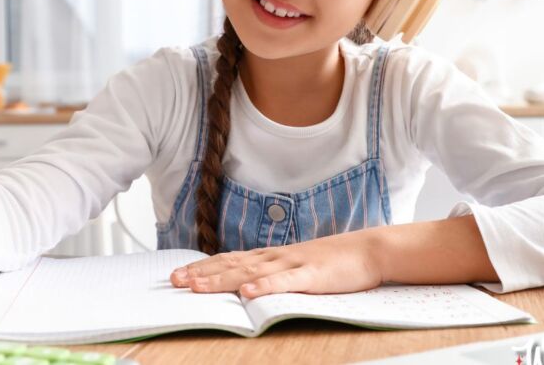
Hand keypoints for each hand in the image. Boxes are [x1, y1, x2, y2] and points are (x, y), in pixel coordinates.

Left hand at [169, 229, 384, 298]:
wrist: (369, 250)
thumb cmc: (333, 262)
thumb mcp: (296, 267)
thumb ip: (272, 274)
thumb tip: (245, 285)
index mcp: (271, 256)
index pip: (230, 260)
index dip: (203, 268)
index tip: (178, 275)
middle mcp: (276, 257)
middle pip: (232, 265)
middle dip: (202, 274)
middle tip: (174, 281)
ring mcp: (293, 264)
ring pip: (251, 273)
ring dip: (222, 279)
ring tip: (197, 287)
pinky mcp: (312, 275)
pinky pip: (286, 282)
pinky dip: (265, 286)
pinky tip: (248, 293)